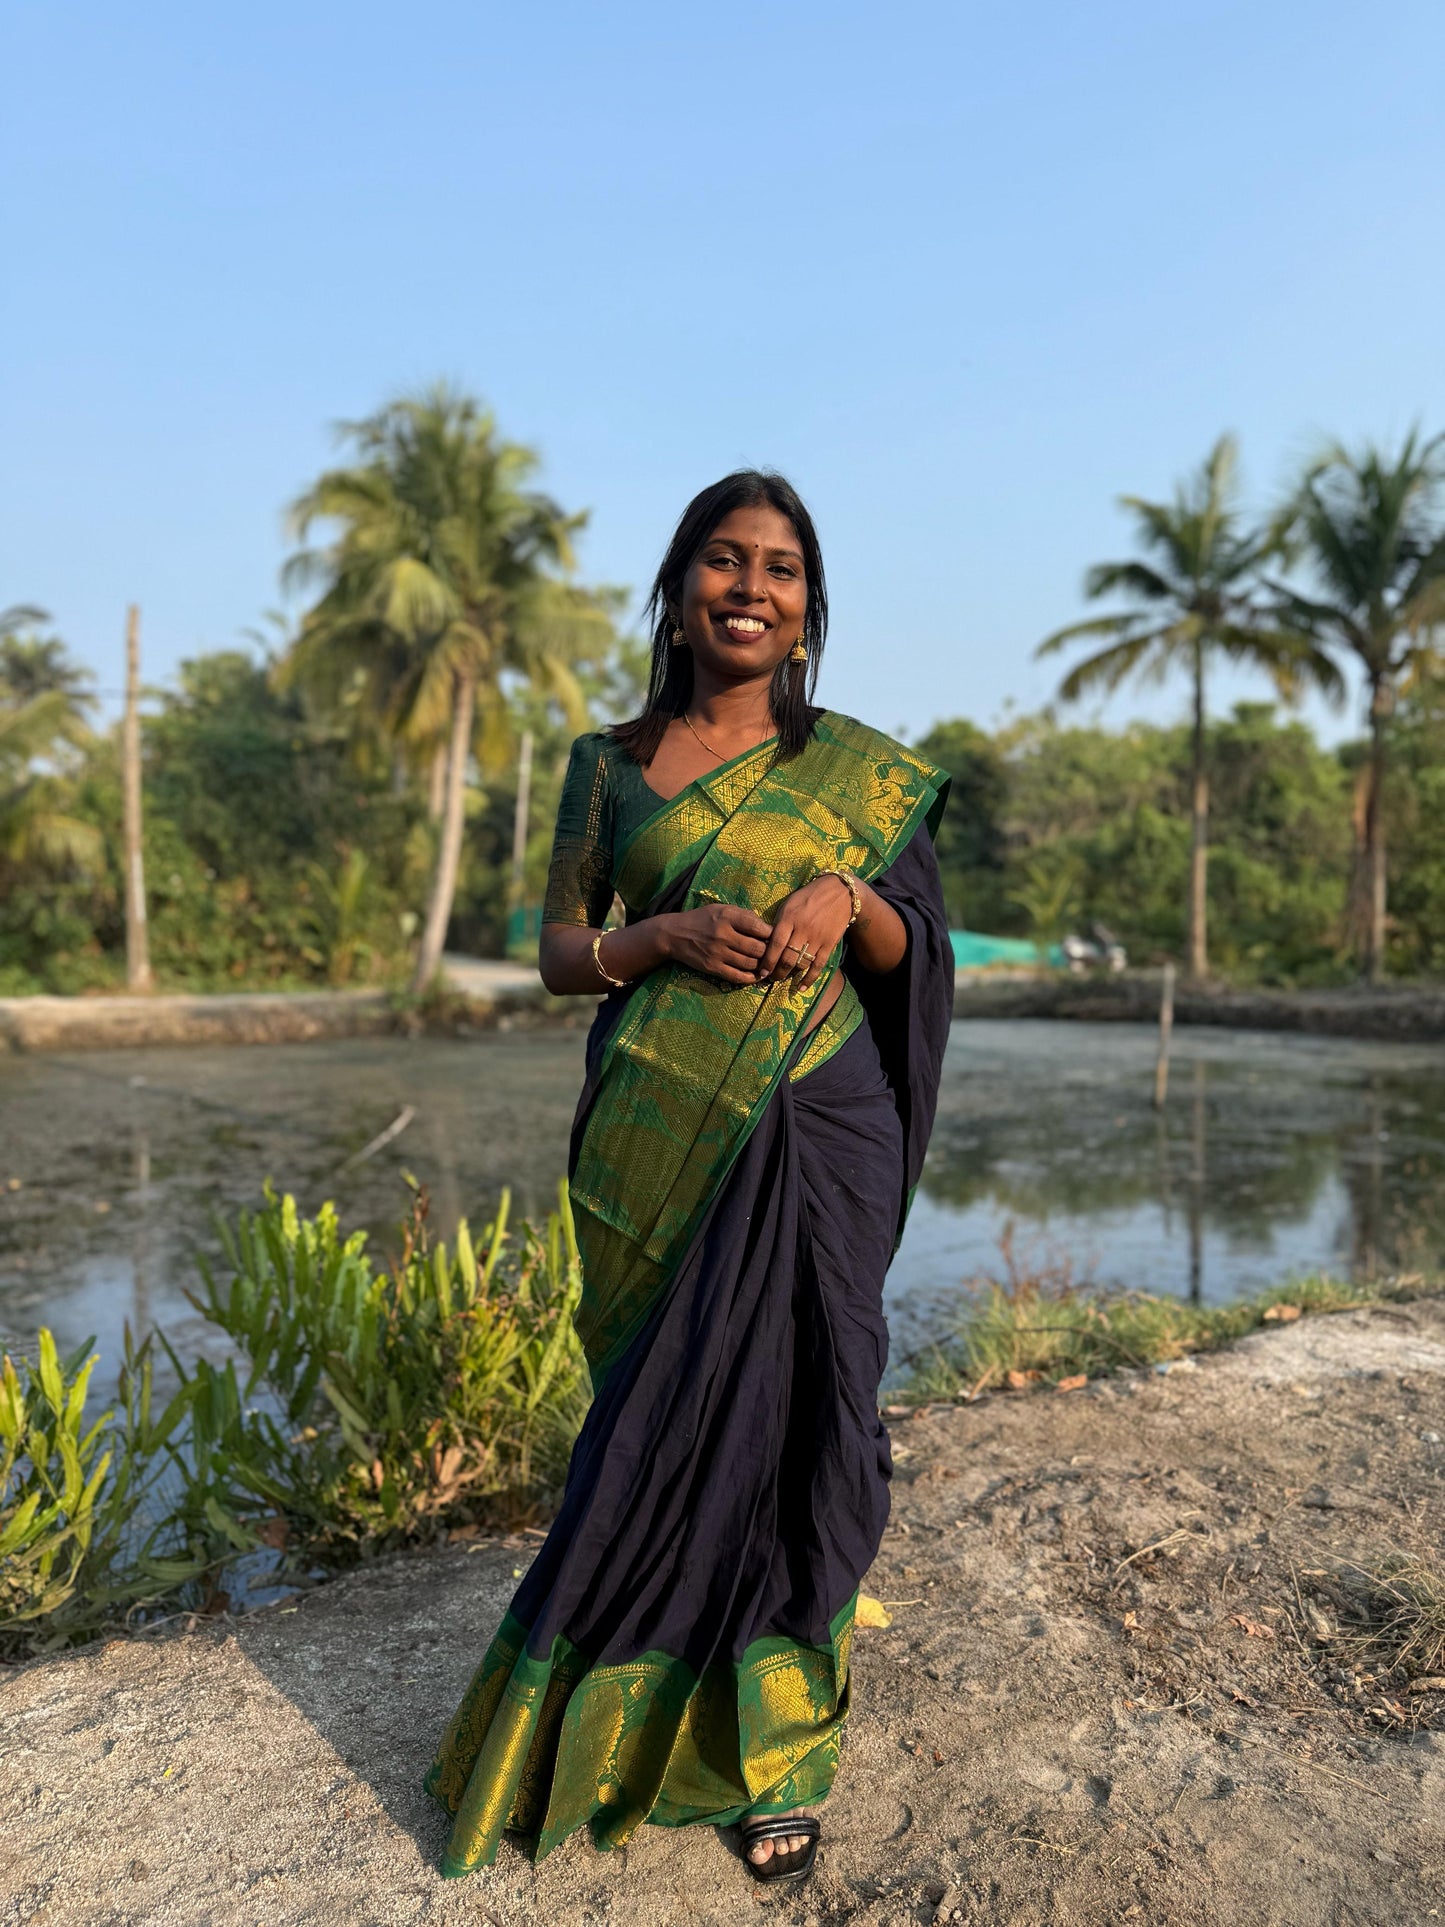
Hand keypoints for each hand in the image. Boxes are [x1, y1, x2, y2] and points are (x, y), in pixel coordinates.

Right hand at [662, 903, 772, 983]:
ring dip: (762, 965)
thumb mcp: (721, 909)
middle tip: (773, 953)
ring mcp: (717, 953)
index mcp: (727, 916)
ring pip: (750, 963)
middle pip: (758, 948)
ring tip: (766, 964)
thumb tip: (767, 927)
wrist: (674, 935)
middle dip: (769, 952)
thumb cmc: (702, 919)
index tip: (775, 937)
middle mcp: (723, 934)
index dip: (772, 934)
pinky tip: (756, 976)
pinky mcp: (712, 967)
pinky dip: (751, 978)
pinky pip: (737, 976)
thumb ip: (743, 915)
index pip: (759, 927)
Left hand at [755, 875, 853, 989]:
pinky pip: (818, 965)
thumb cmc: (808, 897)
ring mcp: (817, 937)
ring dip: (791, 974)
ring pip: (801, 963)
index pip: (775, 945)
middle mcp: (802, 929)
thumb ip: (778, 922)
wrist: (840, 892)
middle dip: (777, 972)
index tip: (761, 972)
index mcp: (789, 918)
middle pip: (787, 958)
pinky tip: (801, 987)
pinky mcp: (829, 943)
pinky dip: (809, 978)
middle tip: (771, 978)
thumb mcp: (789, 904)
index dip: (767, 962)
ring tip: (783, 977)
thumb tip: (766, 943)